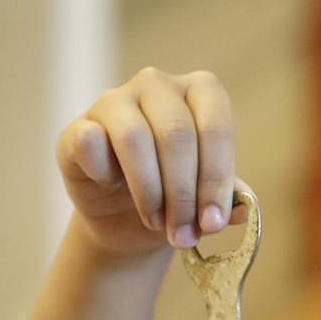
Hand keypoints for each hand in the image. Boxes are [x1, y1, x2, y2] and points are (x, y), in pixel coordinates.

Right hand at [56, 67, 243, 260]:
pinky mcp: (78, 126)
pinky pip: (89, 141)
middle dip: (184, 194)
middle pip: (177, 135)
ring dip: (149, 192)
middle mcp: (157, 85)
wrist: (124, 220)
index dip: (216, 179)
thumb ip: (225, 198)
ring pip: (135, 139)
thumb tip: (242, 209)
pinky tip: (111, 189)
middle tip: (184, 234)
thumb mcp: (205, 200)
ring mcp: (115, 101)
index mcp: (200, 91)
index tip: (213, 223)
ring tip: (157, 224)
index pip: (215, 126)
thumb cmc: (174, 198)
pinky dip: (104, 172)